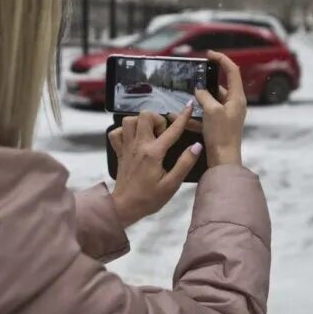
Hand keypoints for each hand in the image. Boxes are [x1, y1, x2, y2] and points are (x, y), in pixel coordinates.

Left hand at [108, 106, 201, 227]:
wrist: (124, 207)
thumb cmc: (150, 198)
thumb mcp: (172, 184)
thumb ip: (184, 164)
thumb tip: (196, 146)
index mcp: (154, 153)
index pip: (171, 130)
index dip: (183, 116)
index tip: (189, 106)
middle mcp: (138, 145)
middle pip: (145, 116)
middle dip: (157, 119)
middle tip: (163, 133)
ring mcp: (126, 147)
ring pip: (129, 120)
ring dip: (140, 122)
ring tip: (149, 134)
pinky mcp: (119, 152)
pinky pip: (116, 133)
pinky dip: (124, 131)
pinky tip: (133, 139)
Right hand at [194, 50, 246, 167]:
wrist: (223, 161)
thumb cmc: (221, 134)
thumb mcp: (211, 111)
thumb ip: (204, 96)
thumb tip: (199, 90)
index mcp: (237, 98)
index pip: (232, 71)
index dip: (222, 59)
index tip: (209, 55)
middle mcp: (234, 105)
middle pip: (221, 86)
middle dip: (205, 82)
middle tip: (192, 78)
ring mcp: (226, 116)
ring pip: (211, 101)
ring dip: (197, 100)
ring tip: (183, 96)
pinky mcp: (218, 126)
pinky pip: (205, 116)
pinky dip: (194, 116)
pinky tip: (179, 116)